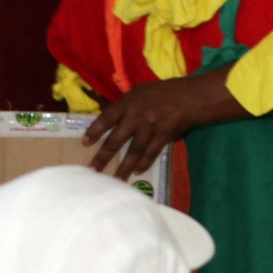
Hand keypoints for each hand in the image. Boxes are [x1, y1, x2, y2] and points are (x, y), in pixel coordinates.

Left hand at [83, 78, 206, 177]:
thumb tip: (107, 121)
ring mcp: (150, 129)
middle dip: (103, 156)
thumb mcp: (138, 92)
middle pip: (116, 140)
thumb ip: (123, 106)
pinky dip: (144, 163)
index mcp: (128, 104)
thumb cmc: (160, 93)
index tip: (85, 143)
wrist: (188, 97)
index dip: (95, 131)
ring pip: (133, 151)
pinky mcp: (163, 137)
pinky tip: (136, 172)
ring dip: (124, 167)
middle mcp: (136, 117)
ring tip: (115, 180)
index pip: (106, 118)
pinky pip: (151, 153)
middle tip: (92, 170)